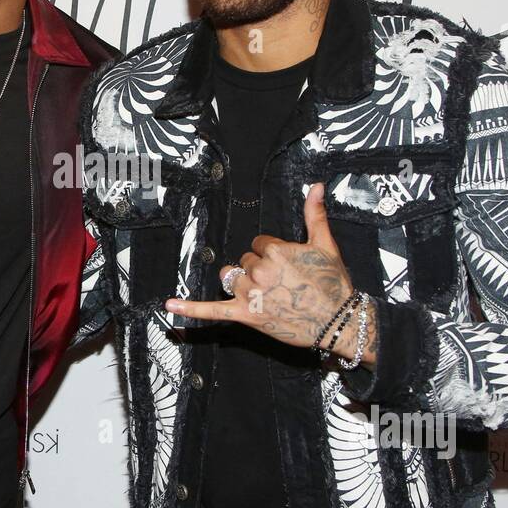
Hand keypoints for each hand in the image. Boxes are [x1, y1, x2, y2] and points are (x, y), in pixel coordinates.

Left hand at [164, 182, 372, 360]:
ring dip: (243, 284)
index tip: (290, 267)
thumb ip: (314, 213)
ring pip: (232, 278)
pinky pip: (212, 309)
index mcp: (275, 250)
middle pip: (245, 261)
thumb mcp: (326, 244)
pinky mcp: (245, 315)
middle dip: (260, 270)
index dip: (273, 254)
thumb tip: (316, 186)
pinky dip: (190, 308)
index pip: (259, 244)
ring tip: (267, 295)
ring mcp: (251, 293)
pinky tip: (169, 305)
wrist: (338, 322)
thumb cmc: (333, 284)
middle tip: (285, 285)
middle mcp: (259, 270)